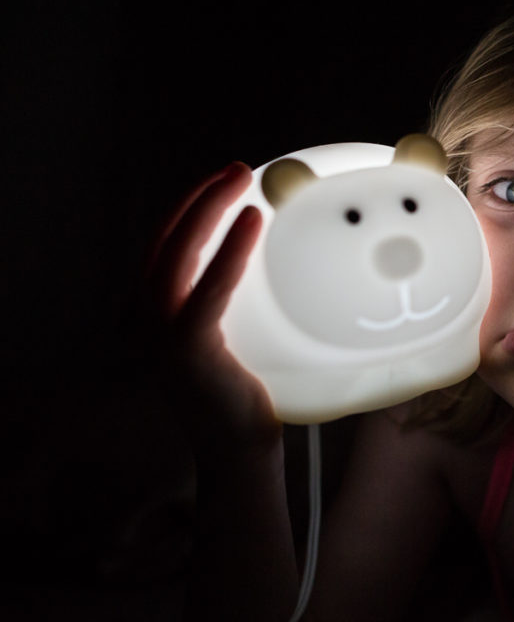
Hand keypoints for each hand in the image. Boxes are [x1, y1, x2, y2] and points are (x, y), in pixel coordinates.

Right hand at [144, 162, 280, 457]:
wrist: (238, 452)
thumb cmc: (240, 397)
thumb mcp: (228, 341)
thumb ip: (224, 304)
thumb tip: (263, 264)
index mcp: (148, 316)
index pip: (161, 247)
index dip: (187, 208)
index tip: (221, 183)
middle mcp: (142, 321)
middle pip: (164, 241)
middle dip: (198, 198)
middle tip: (235, 169)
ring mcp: (157, 335)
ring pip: (177, 254)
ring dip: (208, 210)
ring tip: (240, 181)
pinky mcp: (186, 349)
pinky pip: (209, 289)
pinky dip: (229, 251)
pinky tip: (252, 222)